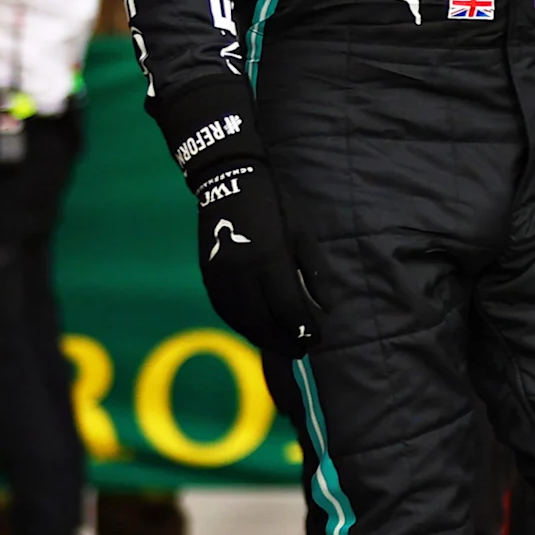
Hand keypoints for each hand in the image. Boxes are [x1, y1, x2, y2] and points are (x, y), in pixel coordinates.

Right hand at [188, 151, 317, 358]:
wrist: (229, 182)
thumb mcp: (305, 235)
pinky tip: (255, 331)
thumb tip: (326, 308)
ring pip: (240, 319)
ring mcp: (220, 275)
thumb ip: (316, 273)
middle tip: (301, 352)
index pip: (288, 309)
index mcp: (270, 260)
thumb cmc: (277, 206)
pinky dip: (241, 325)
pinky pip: (224, 309)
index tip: (317, 340)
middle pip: (262, 321)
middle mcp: (241, 272)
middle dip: (283, 341)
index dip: (303, 330)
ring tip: (280, 346)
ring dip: (261, 338)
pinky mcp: (207, 274)